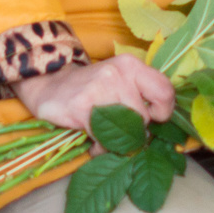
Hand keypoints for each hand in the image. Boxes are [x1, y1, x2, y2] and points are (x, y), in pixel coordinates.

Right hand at [16, 54, 175, 133]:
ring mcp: (99, 89)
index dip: (163, 112)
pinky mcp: (82, 107)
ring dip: (116, 142)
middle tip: (118, 129)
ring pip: (125, 130)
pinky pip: (103, 139)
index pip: (165, 91)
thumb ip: (140, 96)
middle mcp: (117, 73)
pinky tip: (93, 140)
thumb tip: (158, 126)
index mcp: (131, 65)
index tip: (152, 118)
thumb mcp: (119, 81)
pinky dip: (100, 147)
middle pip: (143, 117)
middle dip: (133, 130)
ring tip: (104, 135)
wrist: (48, 86)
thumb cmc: (91, 89)